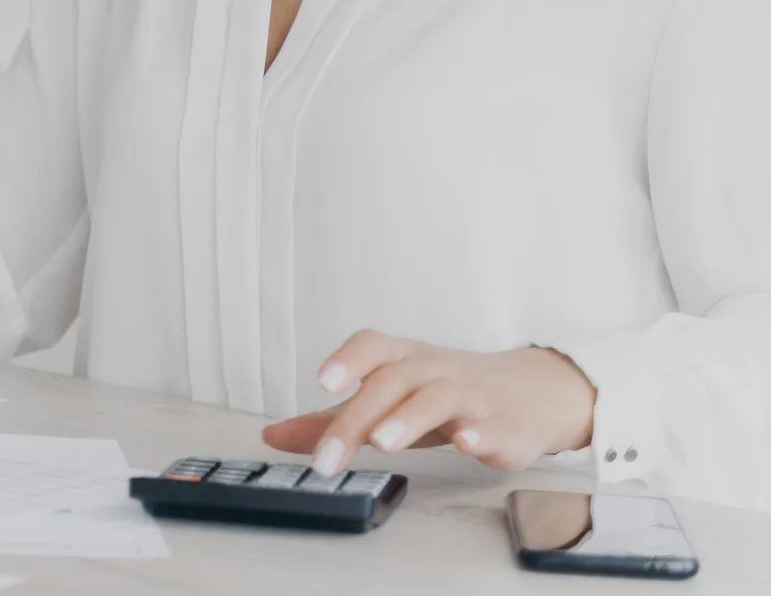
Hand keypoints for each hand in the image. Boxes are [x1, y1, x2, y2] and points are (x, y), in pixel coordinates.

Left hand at [262, 329, 596, 474]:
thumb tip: (272, 435)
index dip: (347, 359)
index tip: (321, 382)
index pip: (372, 345)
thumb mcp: (387, 401)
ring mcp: (471, 397)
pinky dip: (479, 434)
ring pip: (438, 399)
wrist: (530, 393)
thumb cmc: (444, 394)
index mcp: (403, 359)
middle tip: (329, 456)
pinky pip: (492, 427)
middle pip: (393, 382)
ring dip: (408, 419)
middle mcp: (434, 371)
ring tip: (382, 444)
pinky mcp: (503, 427)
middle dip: (358, 418)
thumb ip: (331, 420)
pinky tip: (466, 443)